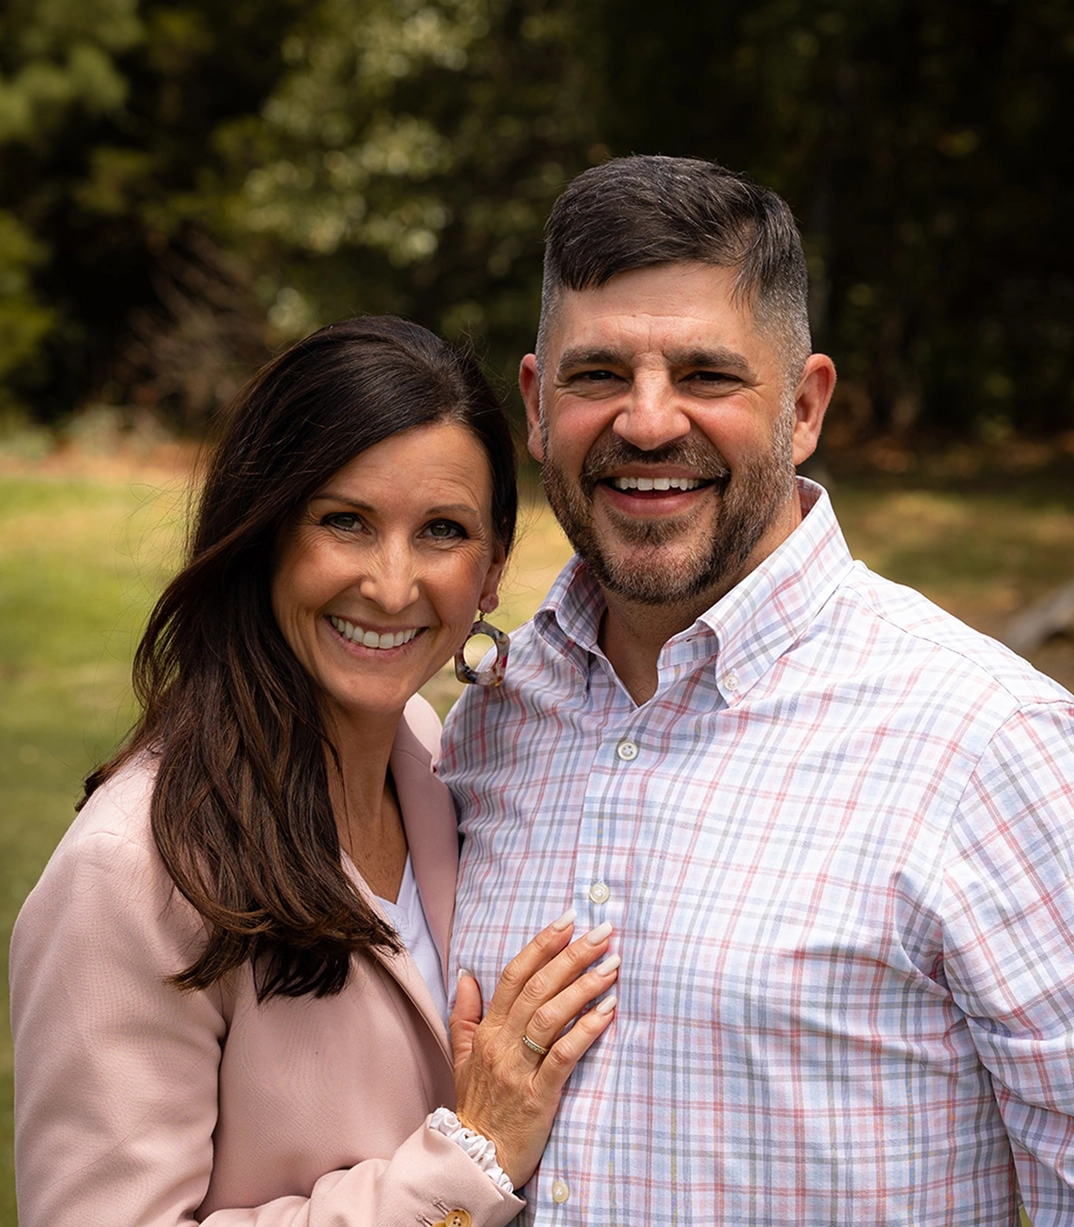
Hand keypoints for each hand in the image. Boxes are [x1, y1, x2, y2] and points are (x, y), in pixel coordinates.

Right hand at [449, 910, 618, 1187]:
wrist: (476, 1160)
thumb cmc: (478, 1106)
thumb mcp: (462, 1057)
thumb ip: (465, 1014)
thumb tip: (468, 973)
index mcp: (487, 1030)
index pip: (514, 975)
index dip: (542, 944)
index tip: (568, 919)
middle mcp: (501, 1044)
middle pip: (537, 987)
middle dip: (571, 955)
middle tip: (602, 931)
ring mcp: (519, 1070)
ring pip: (550, 1016)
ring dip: (584, 986)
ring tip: (612, 965)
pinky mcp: (539, 1096)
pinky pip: (564, 1055)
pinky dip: (587, 1029)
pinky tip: (610, 1011)